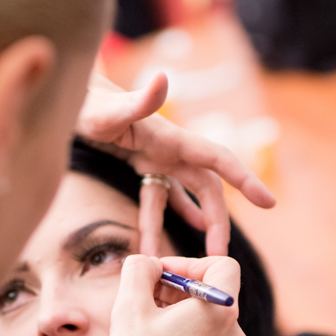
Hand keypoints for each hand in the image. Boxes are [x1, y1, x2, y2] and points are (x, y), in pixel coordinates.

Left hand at [76, 72, 275, 255]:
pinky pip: (156, 196)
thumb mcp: (108, 109)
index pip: (218, 159)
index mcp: (172, 137)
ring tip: (197, 257)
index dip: (245, 179)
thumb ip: (136, 100)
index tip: (268, 202)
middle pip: (206, 187)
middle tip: (219, 257)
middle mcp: (170, 147)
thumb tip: (162, 78)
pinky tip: (160, 241)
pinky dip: (158, 219)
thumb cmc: (86, 104)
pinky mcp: (141, 163)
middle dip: (218, 221)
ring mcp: (156, 156)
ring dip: (191, 224)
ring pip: (184, 196)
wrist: (68, 98)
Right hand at [103, 253, 248, 335]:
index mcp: (221, 311)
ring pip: (209, 315)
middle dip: (178, 287)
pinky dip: (186, 332)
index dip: (189, 263)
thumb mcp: (128, 307)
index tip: (160, 277)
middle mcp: (236, 332)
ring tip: (148, 325)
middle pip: (214, 290)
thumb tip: (150, 263)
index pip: (221, 264)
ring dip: (179, 310)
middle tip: (146, 298)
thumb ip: (139, 268)